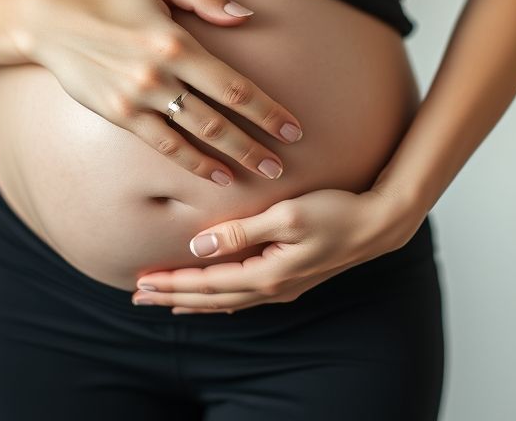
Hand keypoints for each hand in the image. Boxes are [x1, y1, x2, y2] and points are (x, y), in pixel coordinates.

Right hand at [14, 0, 304, 184]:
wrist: (50, 20)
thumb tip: (245, 16)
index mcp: (176, 41)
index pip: (233, 84)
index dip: (267, 110)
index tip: (293, 128)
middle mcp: (160, 73)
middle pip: (221, 118)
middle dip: (257, 143)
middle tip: (284, 164)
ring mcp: (138, 97)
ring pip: (196, 136)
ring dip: (232, 158)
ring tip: (262, 175)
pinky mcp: (119, 114)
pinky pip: (163, 145)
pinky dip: (192, 164)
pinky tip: (216, 175)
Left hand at [131, 188, 424, 313]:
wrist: (378, 224)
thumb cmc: (336, 212)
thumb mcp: (287, 216)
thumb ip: (241, 231)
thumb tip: (198, 246)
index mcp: (266, 274)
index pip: (205, 283)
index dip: (171, 283)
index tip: (140, 281)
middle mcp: (271, 288)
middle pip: (209, 298)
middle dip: (172, 296)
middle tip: (137, 296)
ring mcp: (282, 287)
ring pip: (224, 301)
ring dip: (191, 301)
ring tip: (163, 302)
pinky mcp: (290, 279)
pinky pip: (242, 297)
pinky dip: (217, 299)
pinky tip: (209, 299)